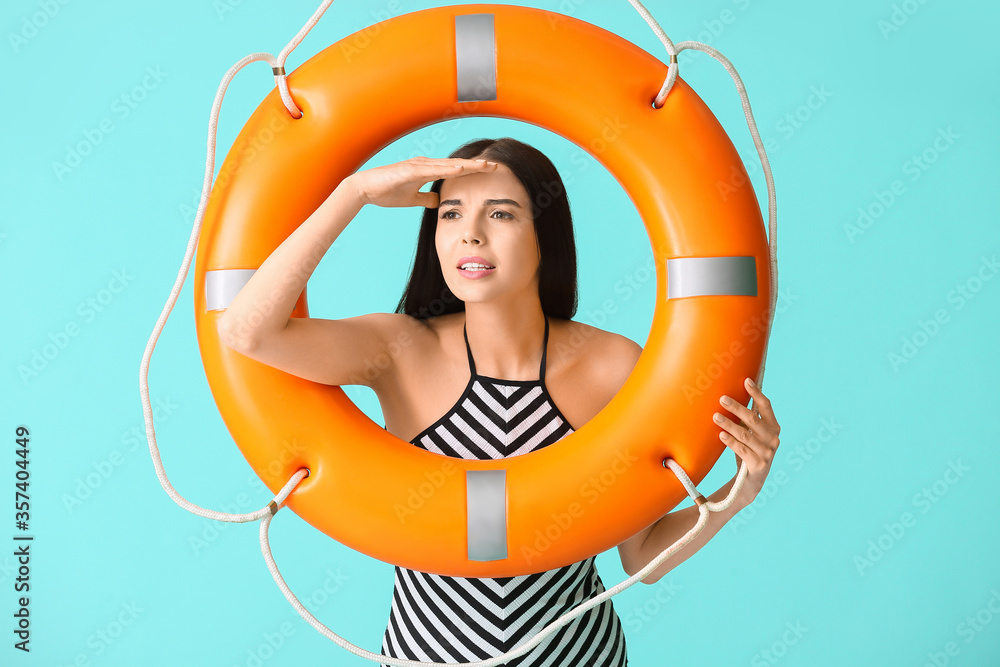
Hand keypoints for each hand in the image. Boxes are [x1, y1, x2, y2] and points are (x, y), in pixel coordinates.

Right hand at [348, 156, 497, 208]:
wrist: (365, 189)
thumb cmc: (386, 191)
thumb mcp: (412, 198)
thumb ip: (426, 198)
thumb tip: (439, 202)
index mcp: (427, 170)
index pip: (455, 171)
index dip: (473, 171)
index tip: (490, 172)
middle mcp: (426, 164)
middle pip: (456, 165)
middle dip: (476, 165)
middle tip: (496, 165)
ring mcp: (418, 165)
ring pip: (448, 165)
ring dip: (467, 165)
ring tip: (485, 165)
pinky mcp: (410, 170)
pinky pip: (433, 169)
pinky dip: (448, 169)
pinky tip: (461, 168)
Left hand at [713, 377, 779, 503]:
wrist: (751, 480)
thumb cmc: (750, 450)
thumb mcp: (752, 433)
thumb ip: (748, 418)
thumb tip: (732, 395)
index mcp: (773, 427)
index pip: (766, 406)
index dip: (756, 393)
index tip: (746, 380)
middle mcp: (773, 439)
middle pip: (753, 419)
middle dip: (737, 407)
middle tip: (722, 398)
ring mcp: (767, 452)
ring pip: (745, 434)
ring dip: (729, 424)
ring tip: (715, 416)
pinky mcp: (757, 464)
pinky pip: (741, 450)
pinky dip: (731, 442)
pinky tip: (721, 435)